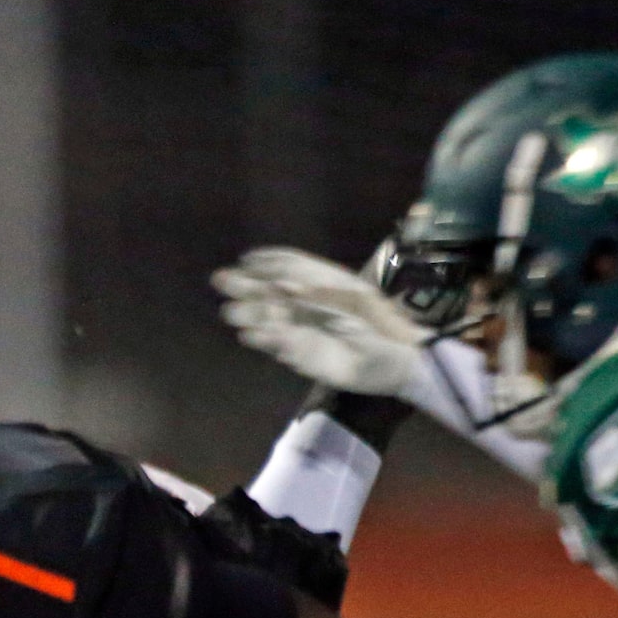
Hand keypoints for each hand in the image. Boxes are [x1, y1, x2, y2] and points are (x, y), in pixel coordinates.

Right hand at [213, 247, 425, 399]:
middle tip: (221, 281)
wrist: (397, 358)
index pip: (287, 266)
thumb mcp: (349, 296)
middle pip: (270, 291)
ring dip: (248, 314)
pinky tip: (249, 336)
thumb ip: (315, 289)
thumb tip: (281, 285)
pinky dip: (264, 340)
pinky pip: (278, 345)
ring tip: (231, 312)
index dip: (266, 261)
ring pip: (268, 319)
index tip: (245, 260)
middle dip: (245, 286)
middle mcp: (307, 303)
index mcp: (320, 282)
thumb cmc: (378, 321)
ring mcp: (303, 329)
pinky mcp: (303, 355)